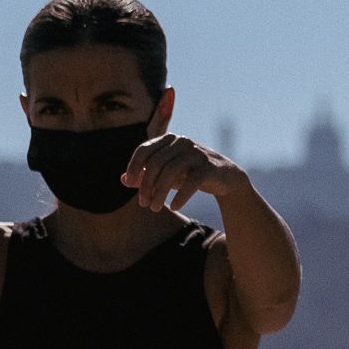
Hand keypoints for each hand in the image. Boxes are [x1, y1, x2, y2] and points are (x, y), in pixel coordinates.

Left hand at [122, 135, 244, 211]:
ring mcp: (197, 153)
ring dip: (159, 193)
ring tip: (155, 208)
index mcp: (170, 140)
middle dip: (146, 186)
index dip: (134, 166)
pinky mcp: (210, 166)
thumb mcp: (166, 175)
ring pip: (171, 172)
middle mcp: (183, 142)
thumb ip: (145, 176)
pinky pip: (191, 182)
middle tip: (144, 204)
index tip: (129, 184)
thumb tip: (124, 180)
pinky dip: (180, 196)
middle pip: (156, 163)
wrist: (224, 178)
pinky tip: (174, 207)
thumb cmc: (190, 174)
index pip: (144, 149)